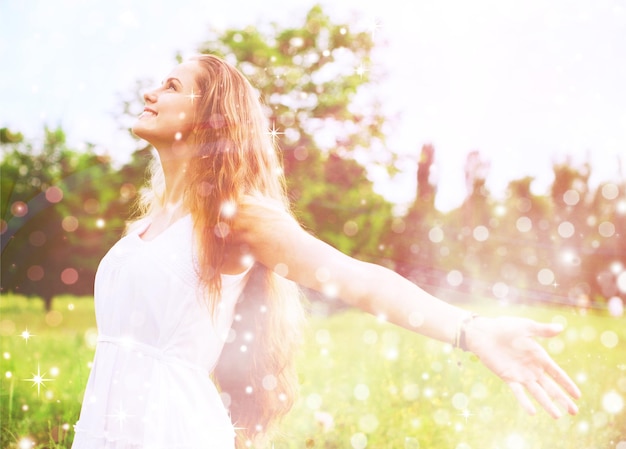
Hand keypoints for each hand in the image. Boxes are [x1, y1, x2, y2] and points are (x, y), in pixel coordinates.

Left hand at [465, 316, 580, 417]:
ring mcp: (520, 375)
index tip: (578, 396)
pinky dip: (524, 402)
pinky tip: (532, 412)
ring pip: (537, 393)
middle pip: (551, 387)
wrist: (484, 333)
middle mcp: (532, 369)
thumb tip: (560, 327)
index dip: (567, 384)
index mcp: (539, 357)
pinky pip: (518, 392)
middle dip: (562, 399)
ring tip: (557, 416)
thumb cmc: (504, 327)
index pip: (557, 374)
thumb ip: (542, 330)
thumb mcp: (525, 327)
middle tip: (574, 412)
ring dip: (547, 404)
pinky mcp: (508, 378)